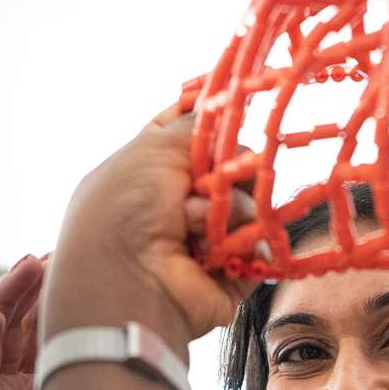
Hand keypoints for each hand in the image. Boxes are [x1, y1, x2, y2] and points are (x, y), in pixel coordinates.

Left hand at [48, 106, 259, 348]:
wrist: (129, 278)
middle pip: (232, 168)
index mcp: (153, 170)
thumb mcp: (153, 148)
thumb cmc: (125, 209)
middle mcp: (180, 202)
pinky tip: (215, 250)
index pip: (194, 136)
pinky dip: (242, 243)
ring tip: (193, 227)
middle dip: (226, 170)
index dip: (213, 123)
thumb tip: (222, 111)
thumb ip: (194, 126)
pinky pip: (263, 244)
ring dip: (225, 210)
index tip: (230, 112)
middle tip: (210, 178)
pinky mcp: (234, 268)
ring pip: (250, 204)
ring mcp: (209, 236)